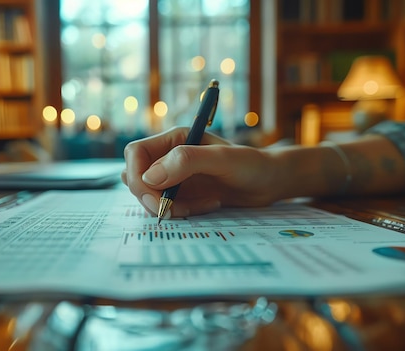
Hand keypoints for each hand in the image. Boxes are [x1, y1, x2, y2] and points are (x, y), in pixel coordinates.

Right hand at [122, 127, 280, 217]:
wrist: (269, 182)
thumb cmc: (251, 164)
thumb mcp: (222, 159)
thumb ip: (186, 161)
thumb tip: (149, 178)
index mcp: (174, 139)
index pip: (135, 153)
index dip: (137, 176)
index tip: (155, 197)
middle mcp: (169, 156)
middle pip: (137, 177)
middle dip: (151, 197)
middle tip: (175, 210)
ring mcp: (174, 177)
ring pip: (149, 196)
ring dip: (169, 207)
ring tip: (202, 205)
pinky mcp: (182, 194)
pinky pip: (167, 207)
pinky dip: (181, 212)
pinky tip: (207, 206)